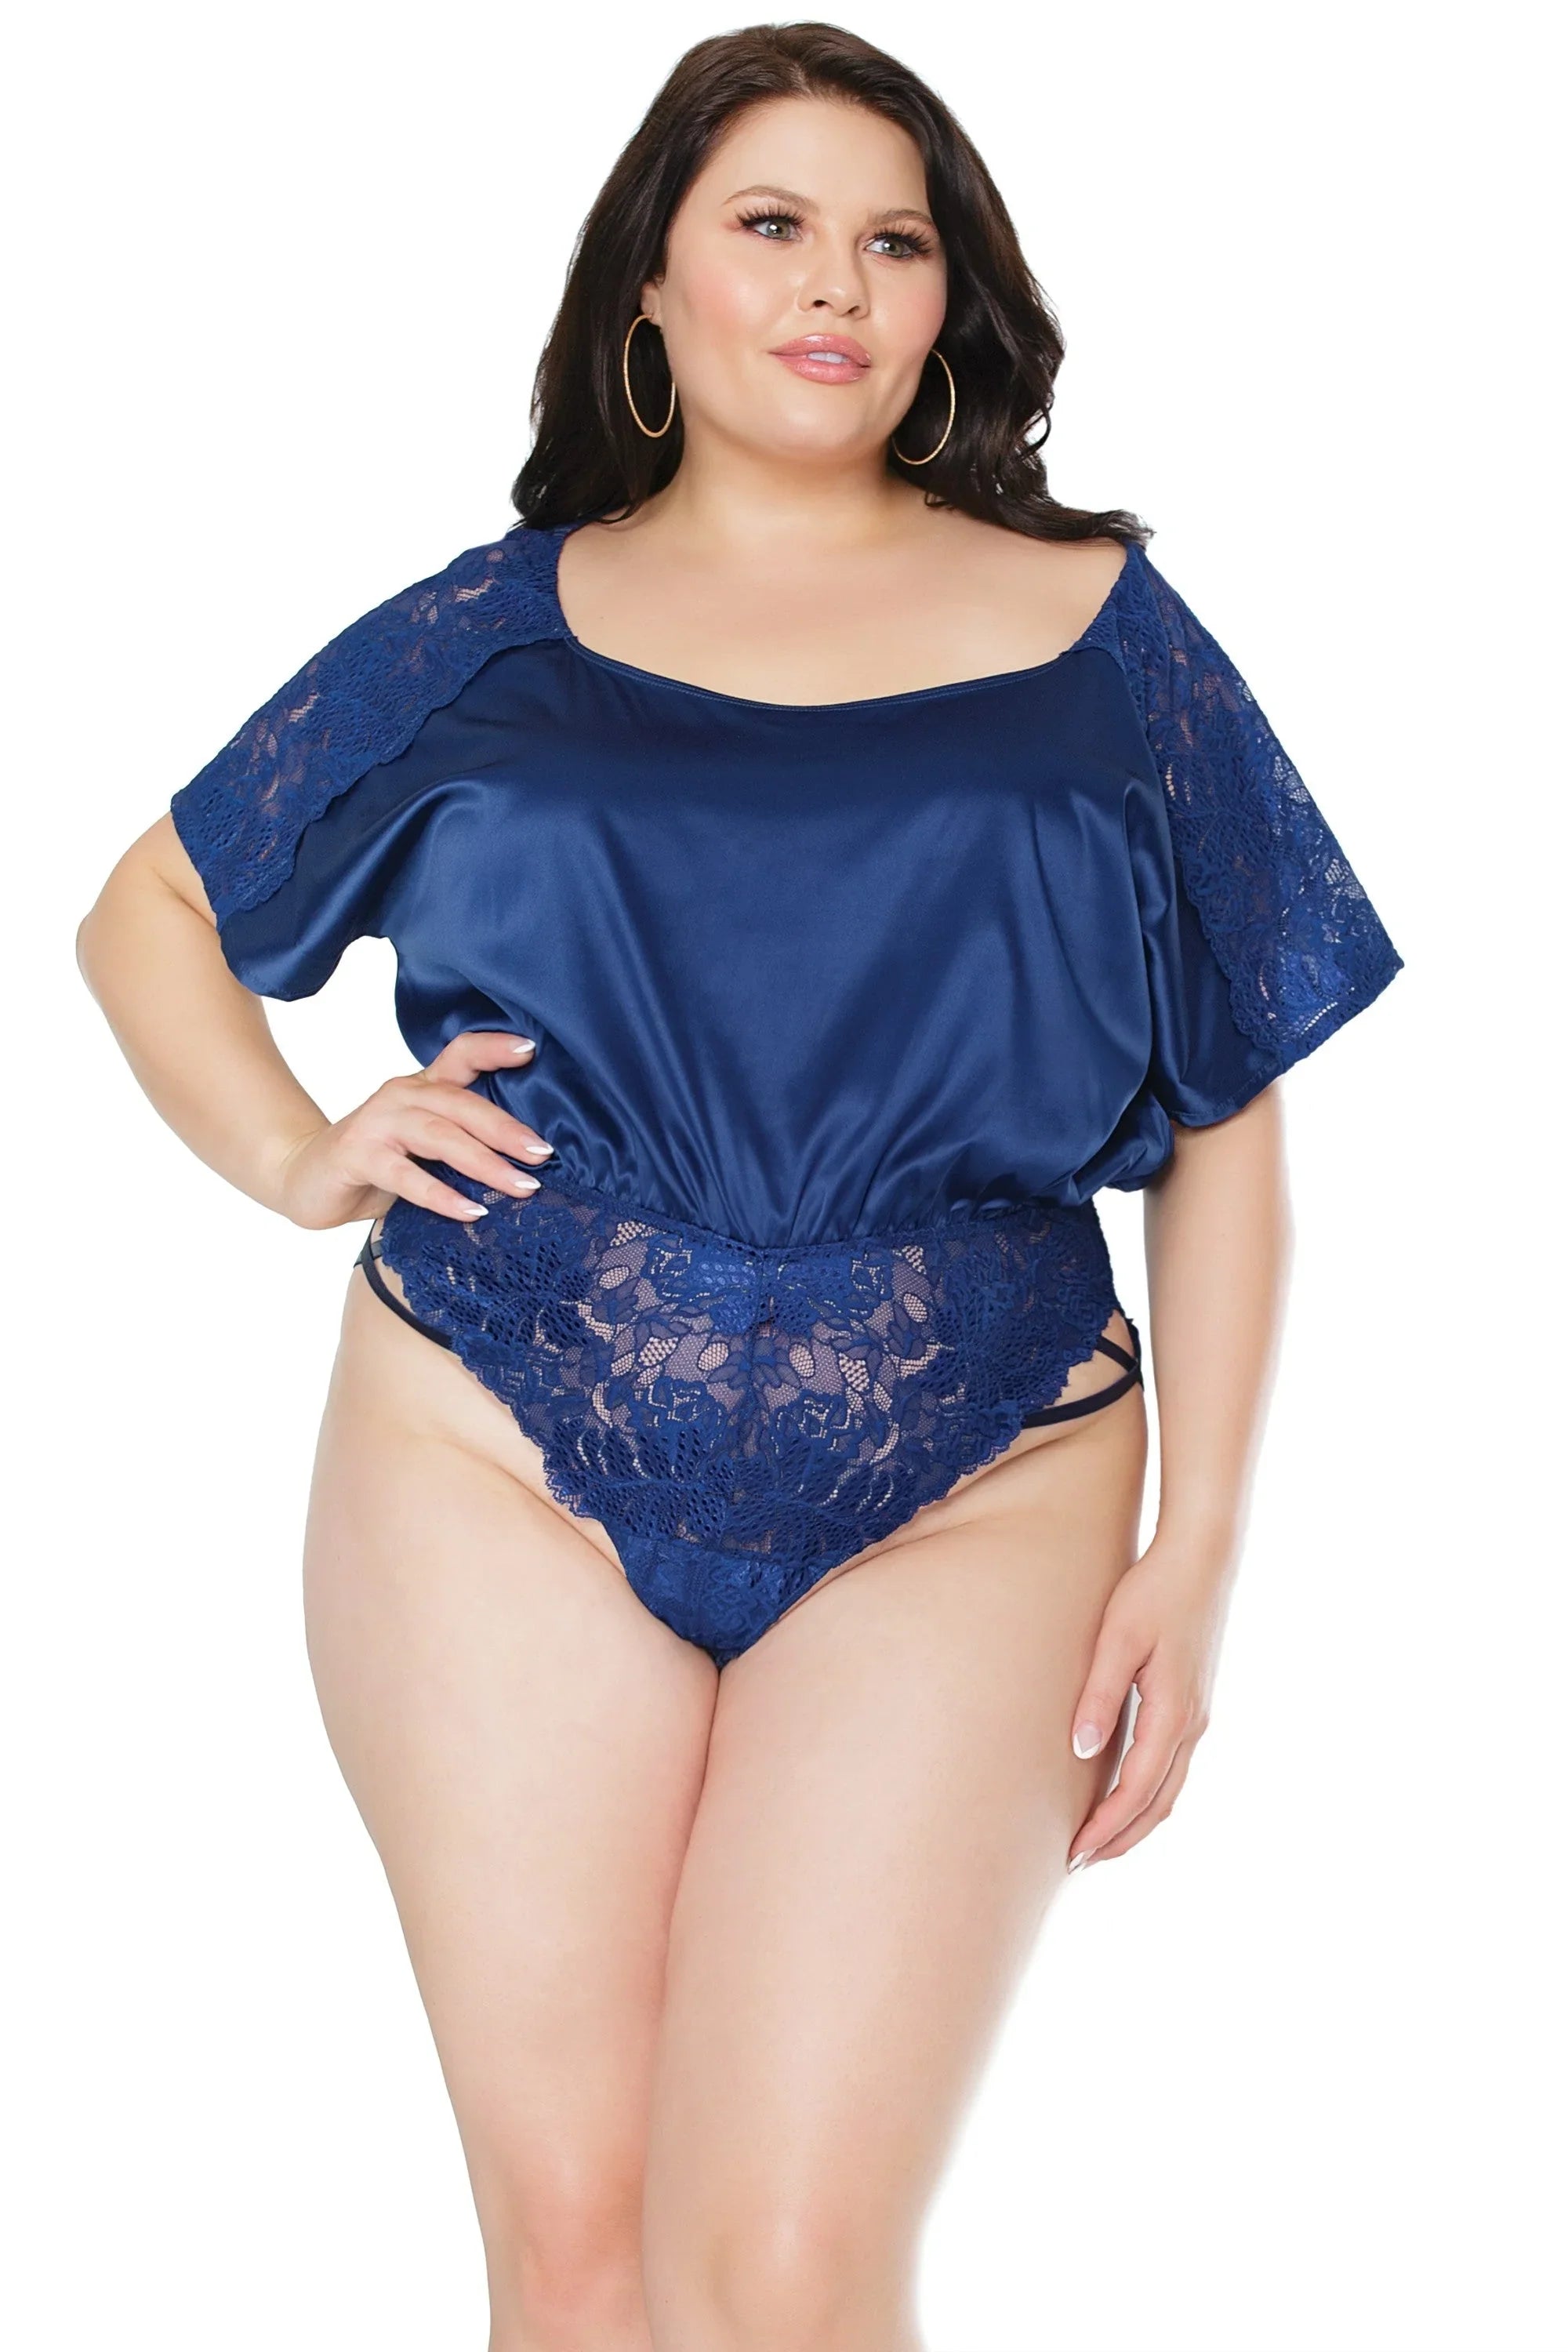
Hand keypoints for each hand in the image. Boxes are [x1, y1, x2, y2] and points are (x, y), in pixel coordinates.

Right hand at [263, 1030, 553, 1229]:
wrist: (306, 1179)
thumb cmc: (377, 1163)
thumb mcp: (423, 1144)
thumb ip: (462, 1139)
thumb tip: (529, 1160)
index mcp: (421, 1086)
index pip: (461, 1054)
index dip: (494, 1047)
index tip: (532, 1050)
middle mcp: (401, 1095)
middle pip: (461, 1103)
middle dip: (506, 1129)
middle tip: (542, 1154)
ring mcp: (378, 1123)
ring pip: (439, 1136)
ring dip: (484, 1162)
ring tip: (521, 1186)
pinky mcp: (358, 1155)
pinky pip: (406, 1175)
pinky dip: (440, 1194)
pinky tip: (470, 1212)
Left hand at [1065, 1538, 1234, 1868]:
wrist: (1203, 1557)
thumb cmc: (1155, 1591)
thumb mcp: (1118, 1639)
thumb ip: (1098, 1695)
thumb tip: (1080, 1751)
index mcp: (1173, 1714)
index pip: (1137, 1792)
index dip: (1106, 1828)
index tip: (1075, 1853)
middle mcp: (1192, 1724)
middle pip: (1159, 1803)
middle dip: (1121, 1837)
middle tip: (1080, 1861)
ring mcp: (1199, 1715)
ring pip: (1169, 1788)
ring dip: (1136, 1820)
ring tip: (1099, 1839)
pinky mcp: (1195, 1702)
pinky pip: (1172, 1766)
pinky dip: (1148, 1792)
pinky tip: (1124, 1792)